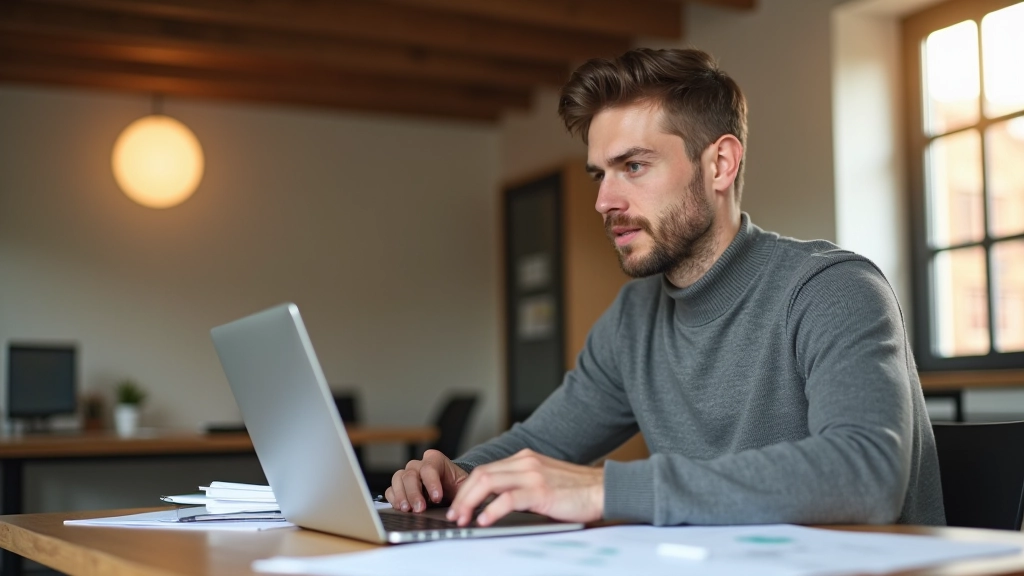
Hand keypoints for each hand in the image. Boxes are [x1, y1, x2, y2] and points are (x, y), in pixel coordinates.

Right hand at [384, 449, 468, 512]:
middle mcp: (419, 465)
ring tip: (407, 509)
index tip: (437, 498)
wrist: (449, 490)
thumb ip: (463, 491)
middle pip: (411, 474)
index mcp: (435, 460)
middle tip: (420, 508)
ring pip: (398, 479)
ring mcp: (407, 475)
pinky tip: (400, 508)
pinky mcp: (399, 487)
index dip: (432, 483)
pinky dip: (393, 499)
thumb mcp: (464, 486)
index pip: (429, 468)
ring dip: (401, 495)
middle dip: (414, 493)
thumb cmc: (457, 486)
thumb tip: (462, 504)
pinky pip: (391, 489)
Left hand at [445, 448, 603, 526]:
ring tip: (463, 519)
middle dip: (463, 496)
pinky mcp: (541, 490)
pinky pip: (508, 498)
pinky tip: (484, 521)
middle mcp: (526, 462)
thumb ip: (522, 486)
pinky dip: (491, 510)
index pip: (486, 471)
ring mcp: (533, 474)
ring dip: (470, 502)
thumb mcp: (544, 482)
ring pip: (488, 482)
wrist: (604, 489)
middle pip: (481, 475)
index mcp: (525, 459)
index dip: (468, 489)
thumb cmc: (577, 491)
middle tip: (454, 515)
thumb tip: (497, 504)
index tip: (459, 506)